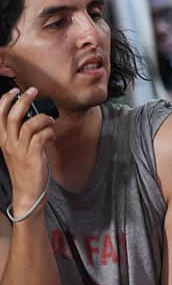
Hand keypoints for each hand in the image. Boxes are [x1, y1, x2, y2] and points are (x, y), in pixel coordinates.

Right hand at [0, 87, 54, 216]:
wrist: (28, 192)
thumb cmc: (26, 170)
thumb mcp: (18, 150)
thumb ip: (22, 134)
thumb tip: (34, 117)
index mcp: (3, 141)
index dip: (5, 101)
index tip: (14, 91)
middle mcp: (9, 144)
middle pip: (12, 116)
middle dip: (23, 100)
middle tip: (33, 91)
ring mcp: (20, 150)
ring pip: (29, 124)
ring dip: (43, 118)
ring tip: (49, 120)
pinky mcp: (33, 156)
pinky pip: (42, 135)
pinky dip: (50, 131)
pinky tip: (52, 135)